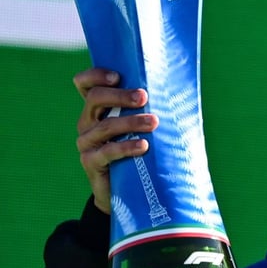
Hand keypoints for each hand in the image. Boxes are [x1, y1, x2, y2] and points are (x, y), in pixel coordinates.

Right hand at [74, 68, 157, 213]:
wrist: (125, 191)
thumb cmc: (140, 152)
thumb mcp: (141, 128)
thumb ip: (147, 110)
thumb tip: (180, 92)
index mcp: (97, 109)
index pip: (85, 84)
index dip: (95, 76)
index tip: (117, 76)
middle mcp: (87, 122)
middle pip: (95, 99)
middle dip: (121, 96)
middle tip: (144, 97)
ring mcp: (86, 142)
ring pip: (105, 126)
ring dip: (132, 121)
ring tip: (154, 122)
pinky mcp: (91, 162)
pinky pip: (107, 151)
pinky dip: (127, 147)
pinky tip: (144, 146)